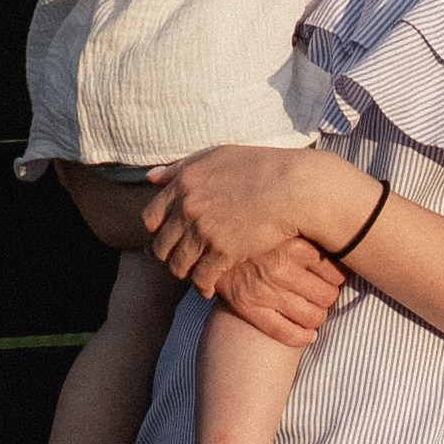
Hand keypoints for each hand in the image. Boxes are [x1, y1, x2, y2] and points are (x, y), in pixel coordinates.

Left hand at [144, 144, 366, 292]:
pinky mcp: (222, 252)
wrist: (293, 187)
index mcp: (184, 182)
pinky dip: (203, 287)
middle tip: (182, 261)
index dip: (158, 232)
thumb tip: (151, 177)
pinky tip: (210, 287)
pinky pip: (201, 279)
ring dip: (186, 274)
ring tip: (196, 275)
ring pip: (178, 266)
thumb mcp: (216, 156)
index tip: (171, 237)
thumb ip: (180, 167)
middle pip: (161, 246)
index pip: (150, 218)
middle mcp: (188, 206)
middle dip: (170, 256)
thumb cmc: (259, 167)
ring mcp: (204, 230)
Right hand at [211, 235, 347, 349]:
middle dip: (329, 297)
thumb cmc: (257, 233)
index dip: (337, 277)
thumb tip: (351, 241)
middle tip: (324, 292)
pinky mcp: (248, 307)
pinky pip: (286, 333)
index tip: (333, 275)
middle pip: (327, 295)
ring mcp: (264, 289)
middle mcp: (280, 266)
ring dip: (318, 316)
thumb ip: (313, 231)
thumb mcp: (286, 224)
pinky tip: (308, 334)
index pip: (335, 271)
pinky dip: (303, 336)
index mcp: (293, 242)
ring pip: (312, 316)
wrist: (212, 242)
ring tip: (315, 309)